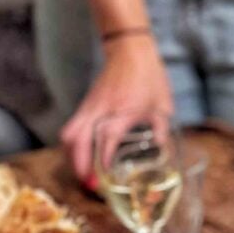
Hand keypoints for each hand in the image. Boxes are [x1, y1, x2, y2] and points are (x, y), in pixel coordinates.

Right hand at [61, 34, 172, 184]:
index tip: (105, 181)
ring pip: (69, 134)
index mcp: (119, 110)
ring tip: (85, 174)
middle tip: (90, 185)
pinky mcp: (86, 105)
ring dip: (73, 156)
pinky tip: (85, 157)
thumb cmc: (148, 75)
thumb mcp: (162, 105)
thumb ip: (162, 132)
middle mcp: (99, 109)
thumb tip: (164, 155)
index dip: (102, 162)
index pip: (106, 140)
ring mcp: (89, 106)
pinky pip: (73, 128)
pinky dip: (74, 145)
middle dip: (79, 165)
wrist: (129, 47)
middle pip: (75, 139)